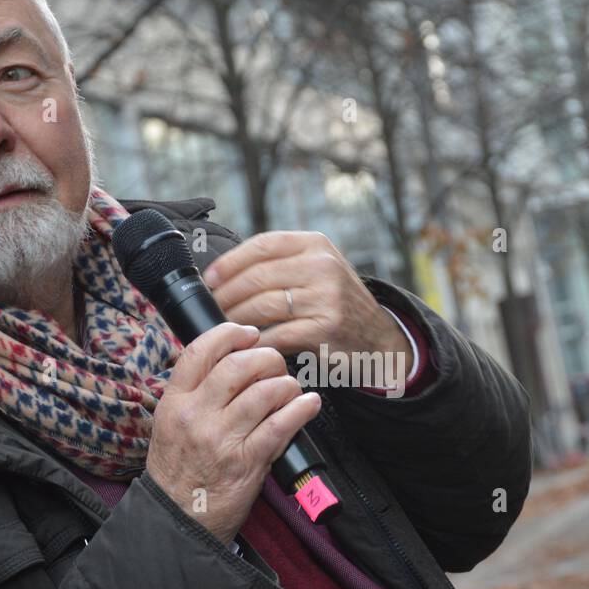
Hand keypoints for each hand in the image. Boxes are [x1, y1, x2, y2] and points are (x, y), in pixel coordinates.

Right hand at [144, 322, 321, 544]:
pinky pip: (281, 425)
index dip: (229, 334)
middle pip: (238, 366)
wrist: (179, 518)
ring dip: (287, 384)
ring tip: (290, 390)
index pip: (200, 352)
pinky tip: (308, 405)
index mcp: (174, 402)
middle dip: (266, 358)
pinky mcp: (247, 461)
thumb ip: (193, 394)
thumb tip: (230, 361)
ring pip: (265, 392)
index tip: (249, 335)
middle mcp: (195, 416)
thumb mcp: (169, 425)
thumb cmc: (178, 472)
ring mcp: (221, 439)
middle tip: (276, 365)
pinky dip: (301, 409)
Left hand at [204, 231, 410, 363]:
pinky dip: (256, 340)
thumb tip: (225, 270)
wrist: (379, 338)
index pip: (263, 245)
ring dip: (236, 318)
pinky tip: (246, 344)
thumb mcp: (319, 269)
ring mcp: (325, 298)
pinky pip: (276, 334)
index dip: (230, 262)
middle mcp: (322, 266)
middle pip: (257, 276)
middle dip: (227, 294)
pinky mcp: (324, 329)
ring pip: (263, 305)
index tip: (209, 278)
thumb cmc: (337, 303)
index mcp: (316, 244)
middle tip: (212, 307)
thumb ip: (282, 263)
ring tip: (224, 325)